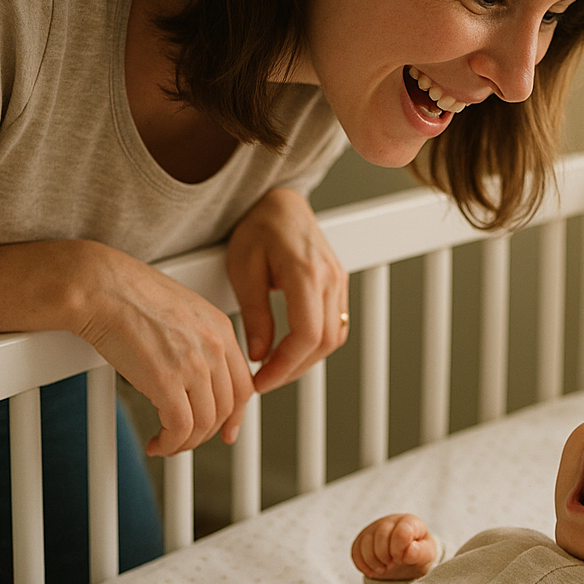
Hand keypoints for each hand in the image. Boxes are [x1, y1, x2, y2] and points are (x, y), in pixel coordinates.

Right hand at [73, 243, 254, 455]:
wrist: (101, 287)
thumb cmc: (129, 296)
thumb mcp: (182, 312)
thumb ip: (198, 341)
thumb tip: (196, 374)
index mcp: (221, 329)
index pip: (243, 383)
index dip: (235, 414)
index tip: (226, 429)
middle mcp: (214, 347)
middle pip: (227, 407)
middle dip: (208, 432)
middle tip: (187, 439)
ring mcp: (193, 364)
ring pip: (205, 422)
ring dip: (186, 442)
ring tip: (167, 443)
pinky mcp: (166, 381)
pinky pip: (180, 427)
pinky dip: (171, 444)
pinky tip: (157, 443)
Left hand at [226, 187, 348, 392]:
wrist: (280, 203)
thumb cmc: (259, 228)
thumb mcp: (244, 270)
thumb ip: (255, 315)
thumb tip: (259, 356)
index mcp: (305, 272)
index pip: (307, 335)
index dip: (285, 365)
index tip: (261, 380)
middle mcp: (330, 278)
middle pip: (325, 341)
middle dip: (294, 368)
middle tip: (264, 380)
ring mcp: (339, 281)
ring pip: (335, 337)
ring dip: (307, 359)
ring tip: (276, 367)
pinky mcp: (339, 284)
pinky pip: (337, 324)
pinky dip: (316, 343)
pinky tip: (291, 348)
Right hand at [351, 514, 437, 579]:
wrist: (408, 554)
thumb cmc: (419, 551)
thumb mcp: (427, 553)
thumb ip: (420, 552)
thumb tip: (409, 550)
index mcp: (409, 521)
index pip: (401, 532)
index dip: (399, 549)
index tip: (402, 559)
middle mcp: (390, 521)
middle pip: (381, 535)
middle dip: (386, 556)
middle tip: (393, 565)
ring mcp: (374, 528)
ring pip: (366, 543)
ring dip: (374, 562)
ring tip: (384, 568)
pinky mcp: (362, 539)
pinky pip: (356, 551)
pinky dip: (363, 565)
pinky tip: (374, 570)